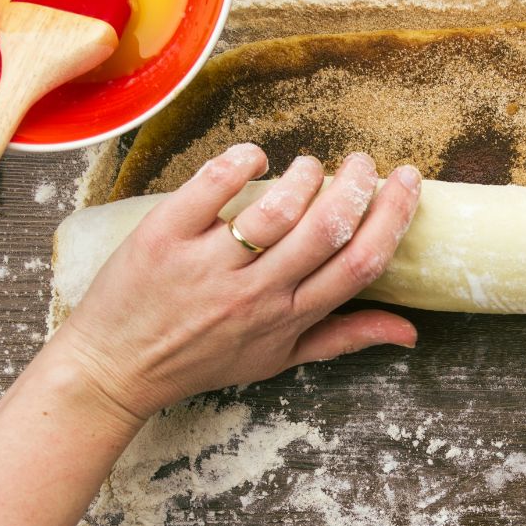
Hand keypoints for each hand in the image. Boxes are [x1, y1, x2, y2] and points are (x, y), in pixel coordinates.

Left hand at [51, 144, 421, 420]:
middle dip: (358, 183)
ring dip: (305, 174)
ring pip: (277, 208)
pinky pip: (211, 188)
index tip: (405, 182)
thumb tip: (410, 331)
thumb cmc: (202, 361)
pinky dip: (241, 163)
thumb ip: (345, 338)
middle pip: (327, 228)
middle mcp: (255, 293)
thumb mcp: (280, 359)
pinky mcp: (165, 237)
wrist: (115, 368)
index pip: (360, 263)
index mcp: (289, 317)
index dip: (393, 216)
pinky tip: (255, 157)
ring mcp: (209, 264)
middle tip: (362, 161)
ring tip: (309, 164)